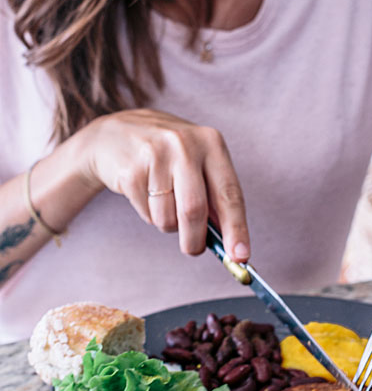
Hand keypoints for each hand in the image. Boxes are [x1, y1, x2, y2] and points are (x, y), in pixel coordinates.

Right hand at [79, 109, 249, 257]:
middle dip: (195, 240)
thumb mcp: (196, 162)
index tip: (240, 257)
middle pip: (195, 210)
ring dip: (167, 224)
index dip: (237, 228)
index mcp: (211, 142)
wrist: (113, 134)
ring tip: (162, 202)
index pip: (230, 193)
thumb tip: (230, 243)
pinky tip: (144, 193)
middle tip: (193, 249)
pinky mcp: (130, 170)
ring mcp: (155, 155)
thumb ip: (213, 196)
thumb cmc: (166, 155)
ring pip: (167, 217)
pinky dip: (149, 214)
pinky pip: (146, 213)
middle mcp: (185, 145)